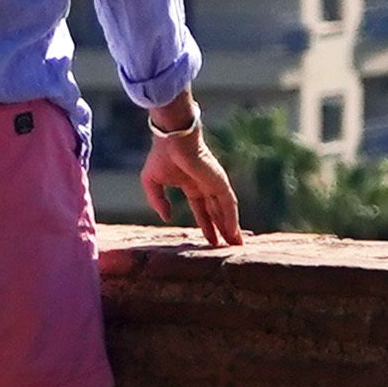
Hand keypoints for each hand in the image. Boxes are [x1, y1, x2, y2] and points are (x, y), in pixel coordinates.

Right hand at [143, 118, 244, 248]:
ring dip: (231, 228)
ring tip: (236, 245)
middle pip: (217, 213)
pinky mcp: (220, 182)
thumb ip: (157, 201)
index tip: (210, 241)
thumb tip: (166, 218)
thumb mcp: (151, 182)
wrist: (172, 138)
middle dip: (223, 230)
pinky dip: (232, 219)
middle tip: (230, 248)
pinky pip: (228, 204)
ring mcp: (214, 184)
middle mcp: (205, 185)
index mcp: (191, 184)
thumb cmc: (161, 154)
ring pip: (225, 210)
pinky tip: (233, 233)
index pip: (202, 209)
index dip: (206, 225)